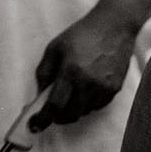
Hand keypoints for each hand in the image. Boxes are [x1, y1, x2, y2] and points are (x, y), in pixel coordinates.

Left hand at [32, 9, 139, 127]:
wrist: (114, 26)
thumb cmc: (81, 34)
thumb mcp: (54, 48)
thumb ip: (44, 73)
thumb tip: (39, 95)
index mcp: (71, 72)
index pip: (55, 105)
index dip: (43, 119)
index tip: (35, 125)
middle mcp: (89, 83)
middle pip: (70, 114)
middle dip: (57, 117)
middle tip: (51, 111)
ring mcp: (104, 88)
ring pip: (84, 112)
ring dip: (73, 109)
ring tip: (69, 94)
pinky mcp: (115, 88)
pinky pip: (97, 106)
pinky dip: (87, 104)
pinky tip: (84, 90)